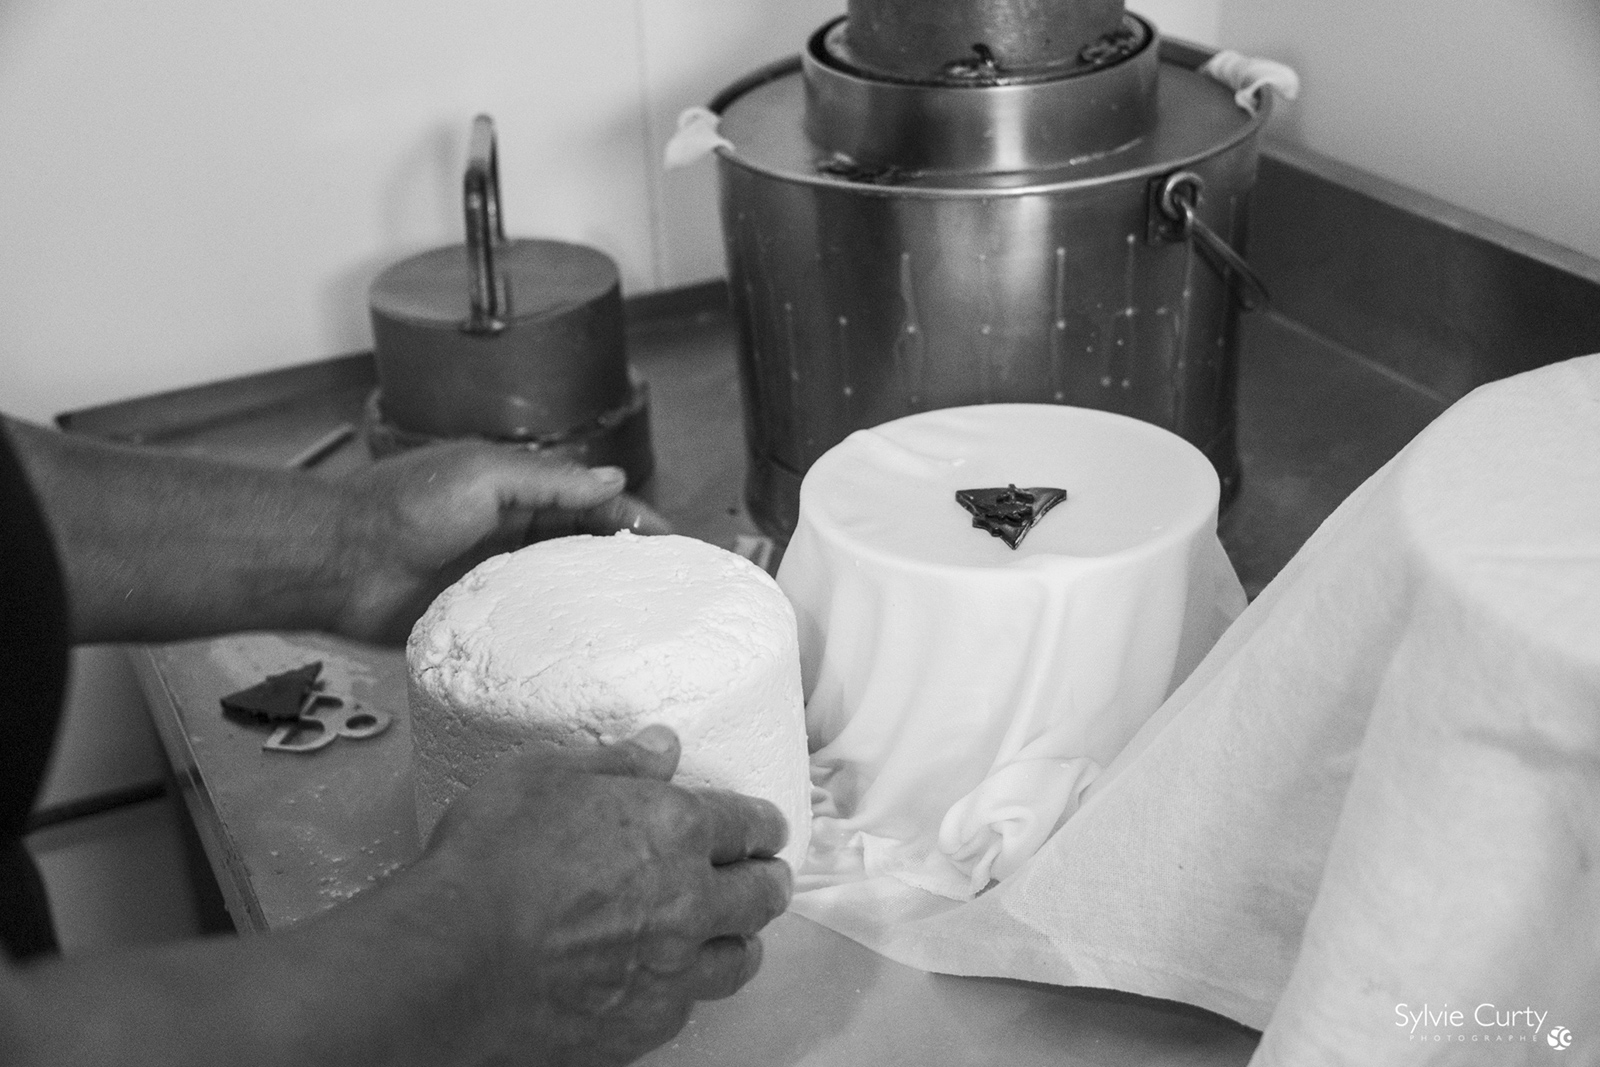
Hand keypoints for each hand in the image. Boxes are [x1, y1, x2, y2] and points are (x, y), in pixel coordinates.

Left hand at [331, 441, 670, 643]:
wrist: (337, 562)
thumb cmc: (405, 508)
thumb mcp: (485, 477)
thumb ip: (550, 480)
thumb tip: (614, 479)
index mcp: (515, 490)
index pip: (590, 501)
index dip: (633, 519)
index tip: (674, 544)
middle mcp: (511, 533)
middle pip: (584, 545)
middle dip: (626, 561)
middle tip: (671, 590)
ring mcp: (497, 579)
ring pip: (562, 589)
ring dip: (598, 600)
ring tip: (646, 624)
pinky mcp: (478, 620)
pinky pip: (530, 627)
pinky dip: (560, 634)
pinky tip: (590, 651)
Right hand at [413, 726, 792, 1065]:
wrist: (450, 962)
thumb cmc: (488, 860)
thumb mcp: (543, 777)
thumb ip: (615, 762)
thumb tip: (662, 747)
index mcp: (675, 830)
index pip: (749, 825)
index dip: (763, 825)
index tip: (767, 829)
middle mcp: (690, 902)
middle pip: (761, 895)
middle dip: (767, 881)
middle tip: (766, 878)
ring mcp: (671, 971)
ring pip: (737, 960)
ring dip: (739, 941)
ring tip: (732, 935)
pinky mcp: (642, 1025)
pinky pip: (688, 1007)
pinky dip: (686, 990)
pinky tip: (668, 982)